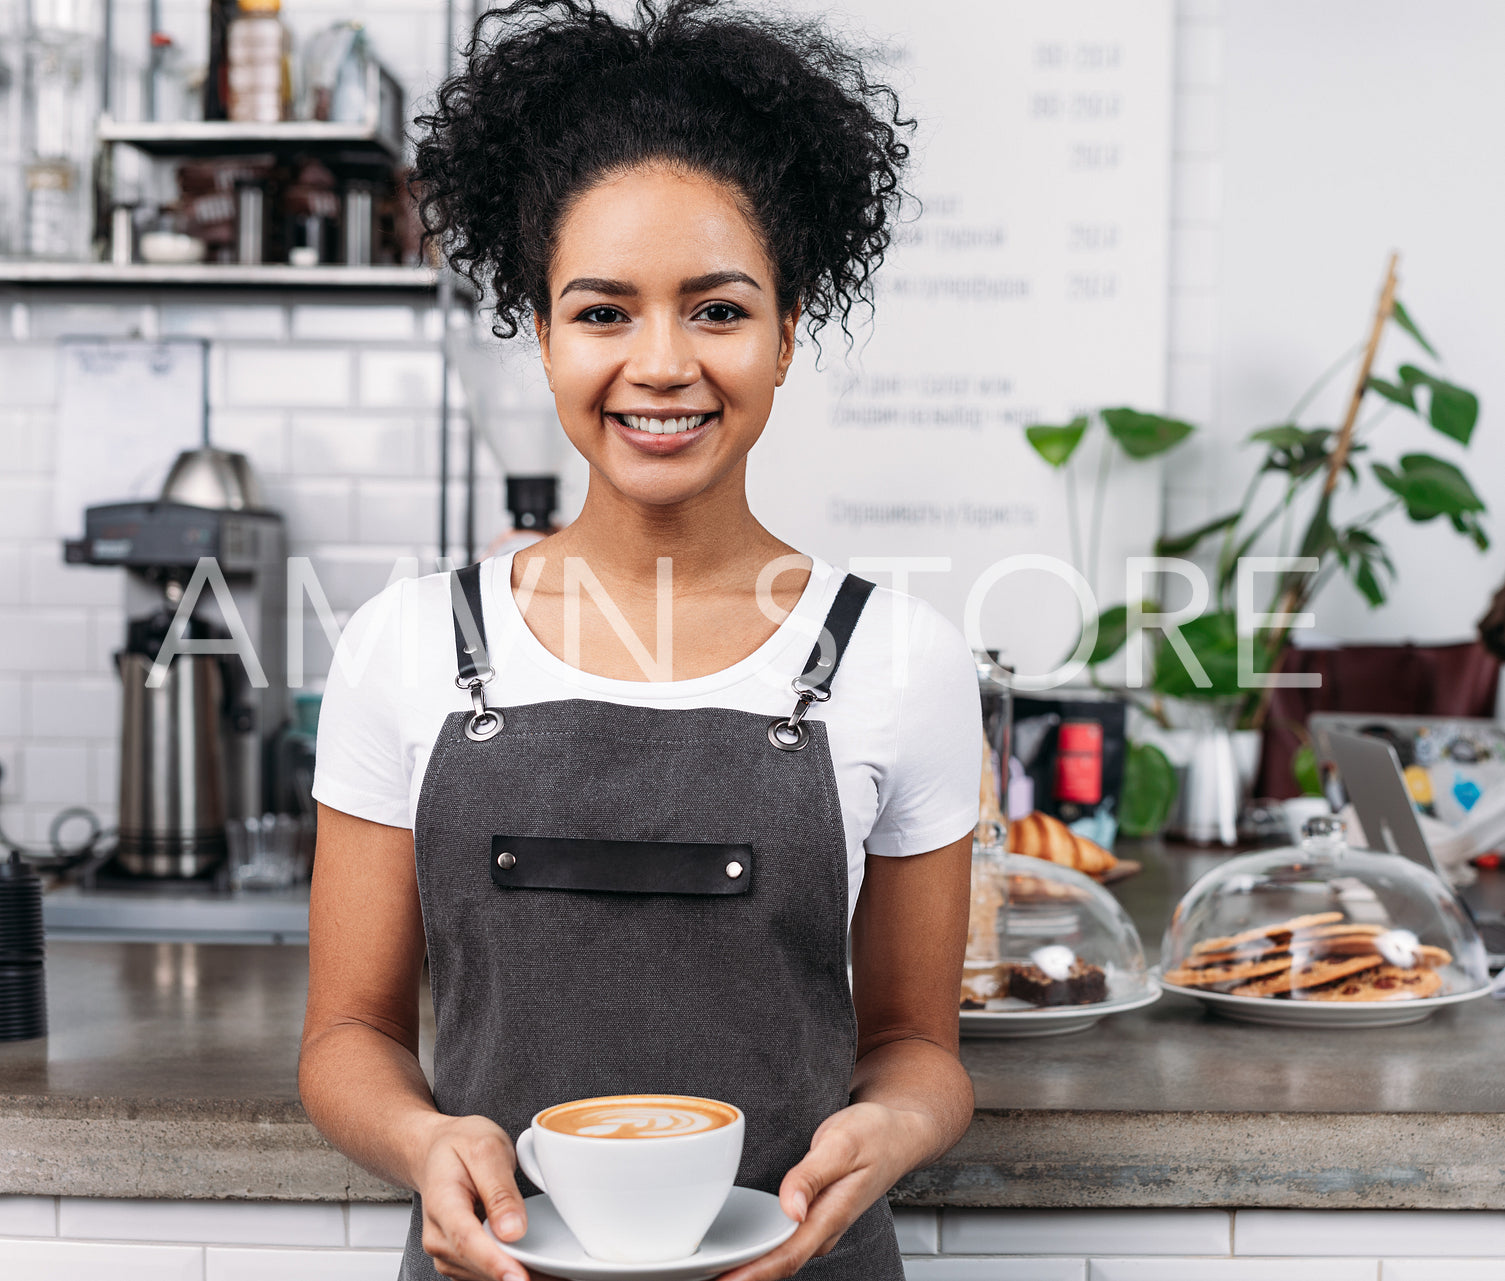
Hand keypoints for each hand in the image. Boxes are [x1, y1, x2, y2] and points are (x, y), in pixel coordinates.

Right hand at [413, 1113, 561, 1280]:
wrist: (438, 1150)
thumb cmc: (461, 1145)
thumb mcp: (486, 1149)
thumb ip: (499, 1190)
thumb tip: (513, 1229)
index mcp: (442, 1202)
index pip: (466, 1240)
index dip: (494, 1263)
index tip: (519, 1277)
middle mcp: (438, 1235)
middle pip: (476, 1265)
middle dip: (516, 1273)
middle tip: (557, 1275)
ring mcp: (446, 1250)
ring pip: (481, 1277)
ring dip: (516, 1276)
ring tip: (554, 1273)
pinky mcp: (459, 1259)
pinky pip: (484, 1275)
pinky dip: (509, 1273)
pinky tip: (535, 1269)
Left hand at [714, 1102, 927, 1280]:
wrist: (900, 1133)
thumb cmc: (874, 1134)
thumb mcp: (842, 1143)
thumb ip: (812, 1175)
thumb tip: (791, 1208)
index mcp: (830, 1215)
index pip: (786, 1256)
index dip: (752, 1274)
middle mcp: (823, 1229)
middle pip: (777, 1265)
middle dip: (741, 1277)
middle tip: (699, 1276)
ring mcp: (819, 1226)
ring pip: (779, 1257)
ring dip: (747, 1268)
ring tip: (708, 1270)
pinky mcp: (814, 1217)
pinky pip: (782, 1243)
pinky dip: (758, 1251)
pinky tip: (738, 1248)